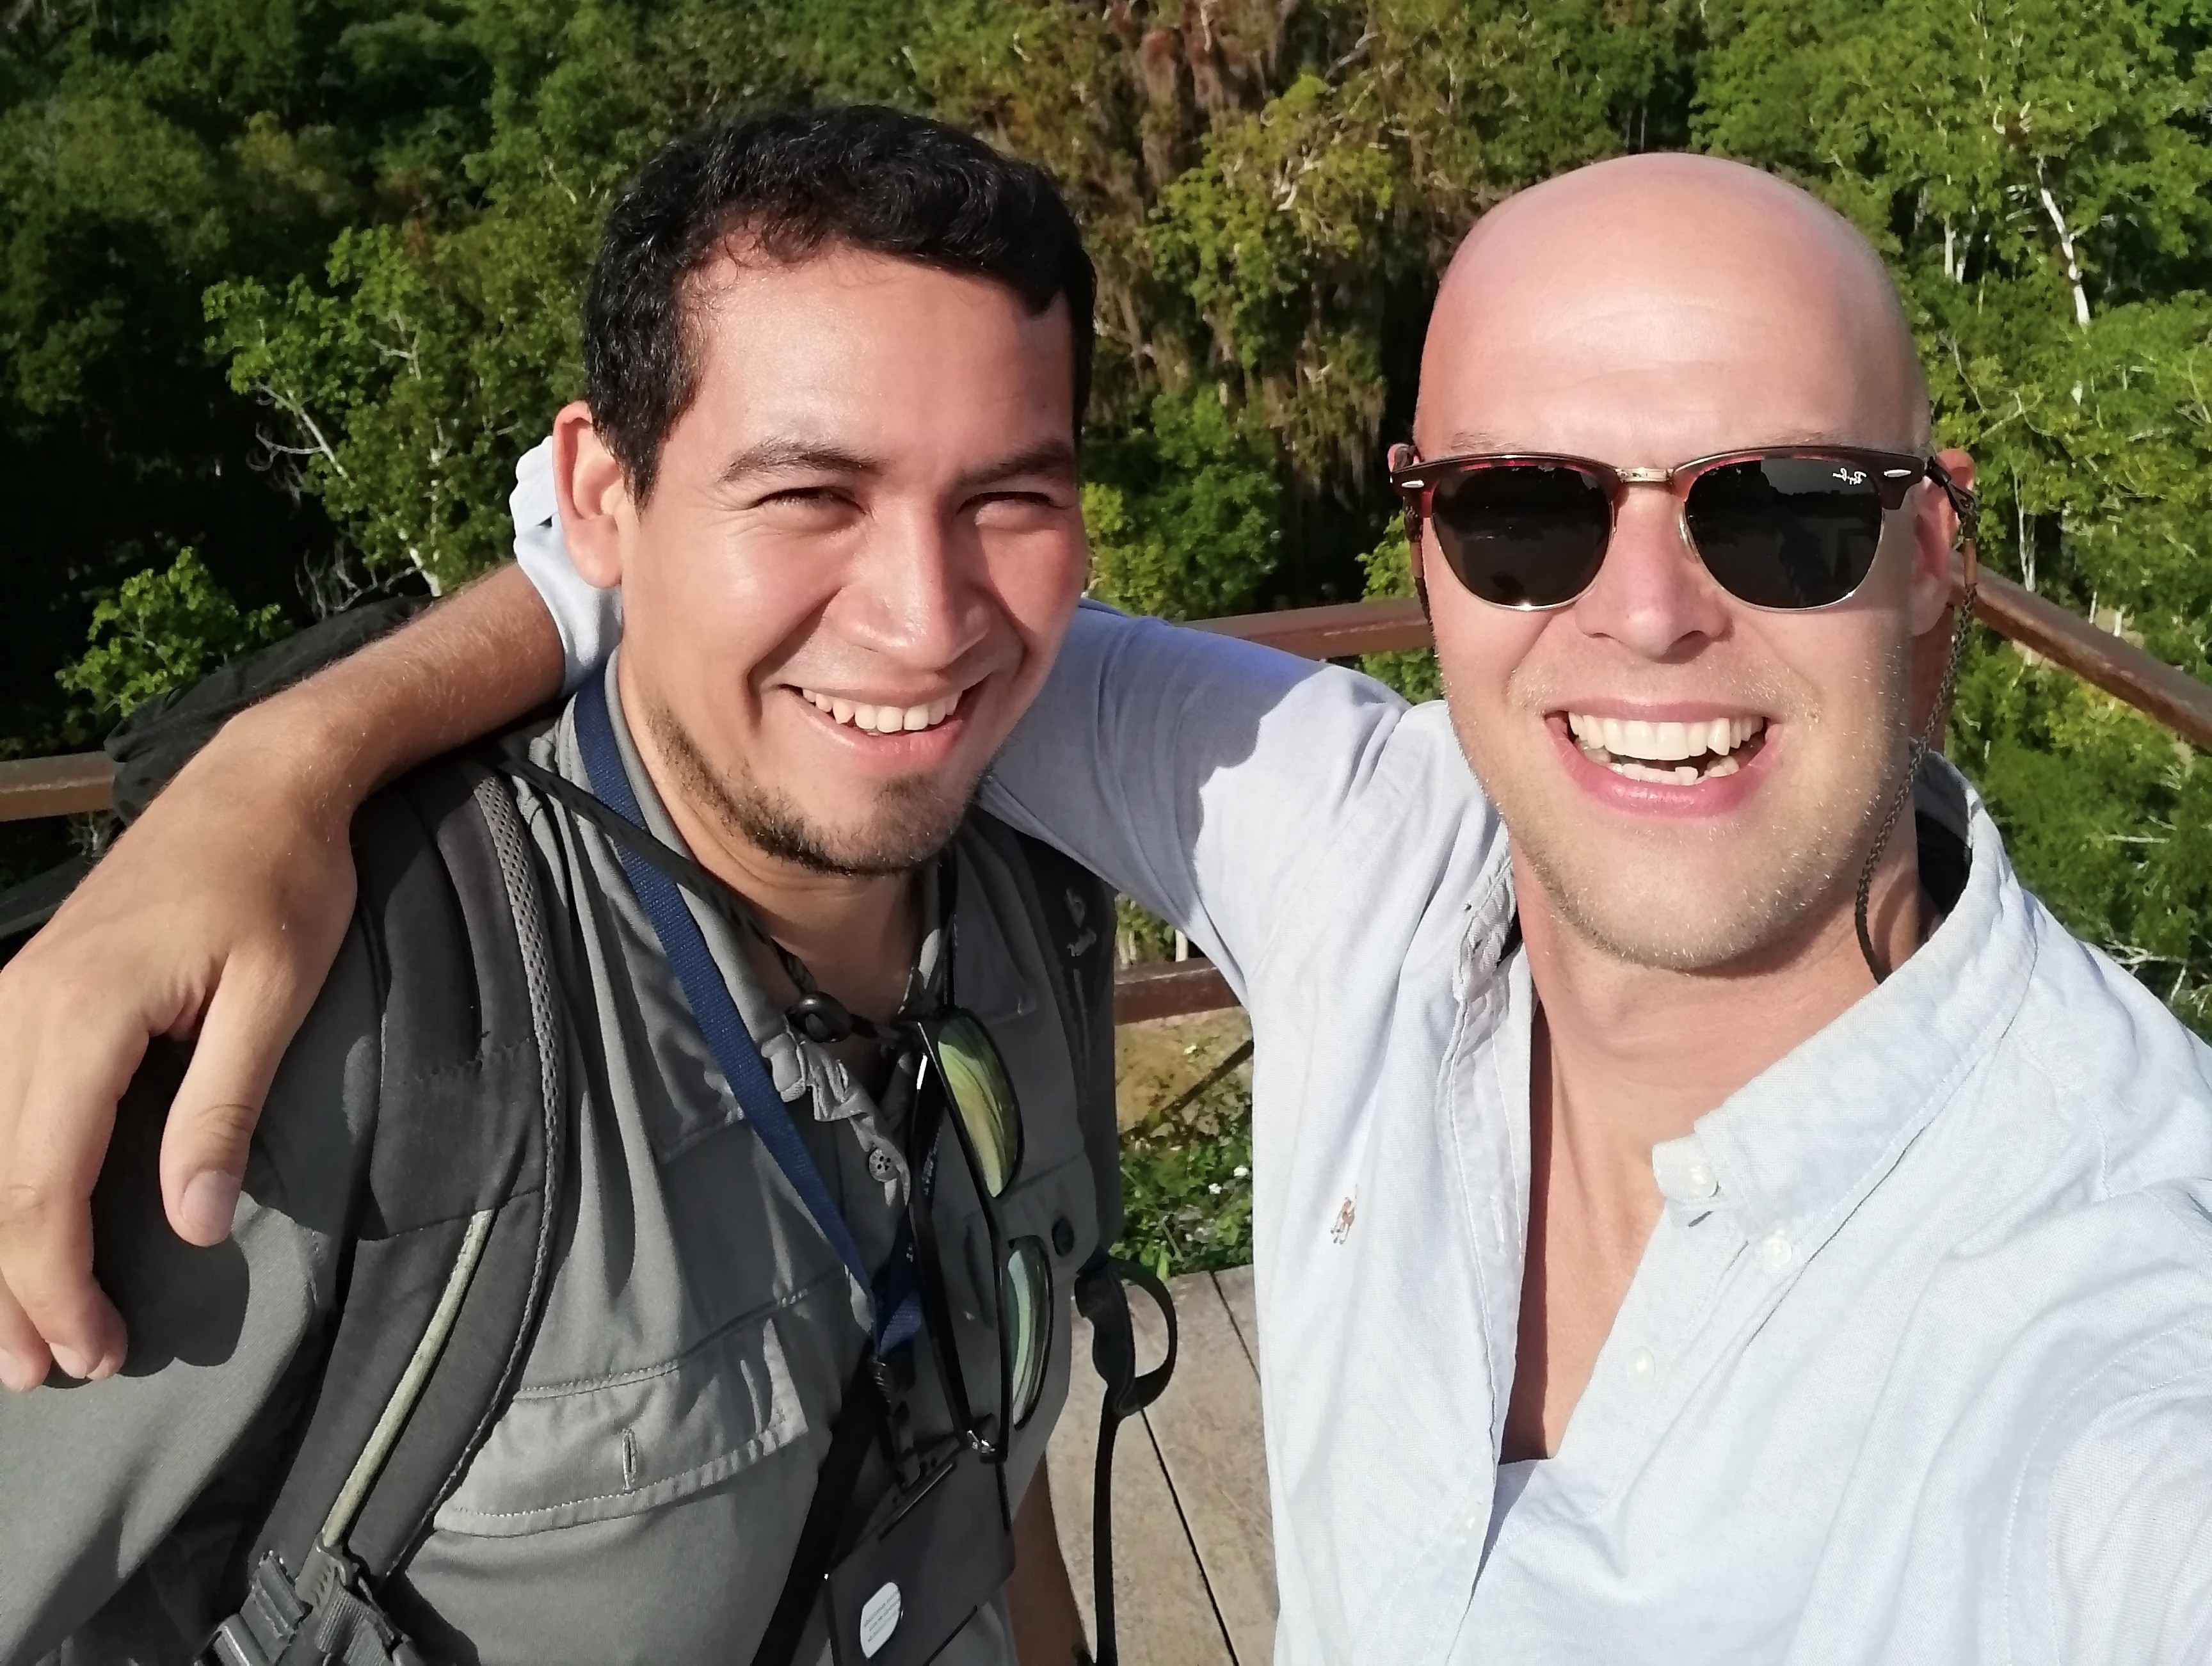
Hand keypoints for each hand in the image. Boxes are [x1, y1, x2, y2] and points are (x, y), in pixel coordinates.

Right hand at [0, 717, 358, 1389]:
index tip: (97, 1354)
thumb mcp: (278, 992)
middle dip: (10, 1289)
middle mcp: (19, 1006)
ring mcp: (8, 994)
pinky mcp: (23, 990)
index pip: (43, 1184)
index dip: (57, 1284)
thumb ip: (226, 1105)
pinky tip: (4, 1229)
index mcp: (81, 1014)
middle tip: (50, 1373)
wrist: (259, 783)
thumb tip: (192, 1224)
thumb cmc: (283, 881)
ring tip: (17, 1332)